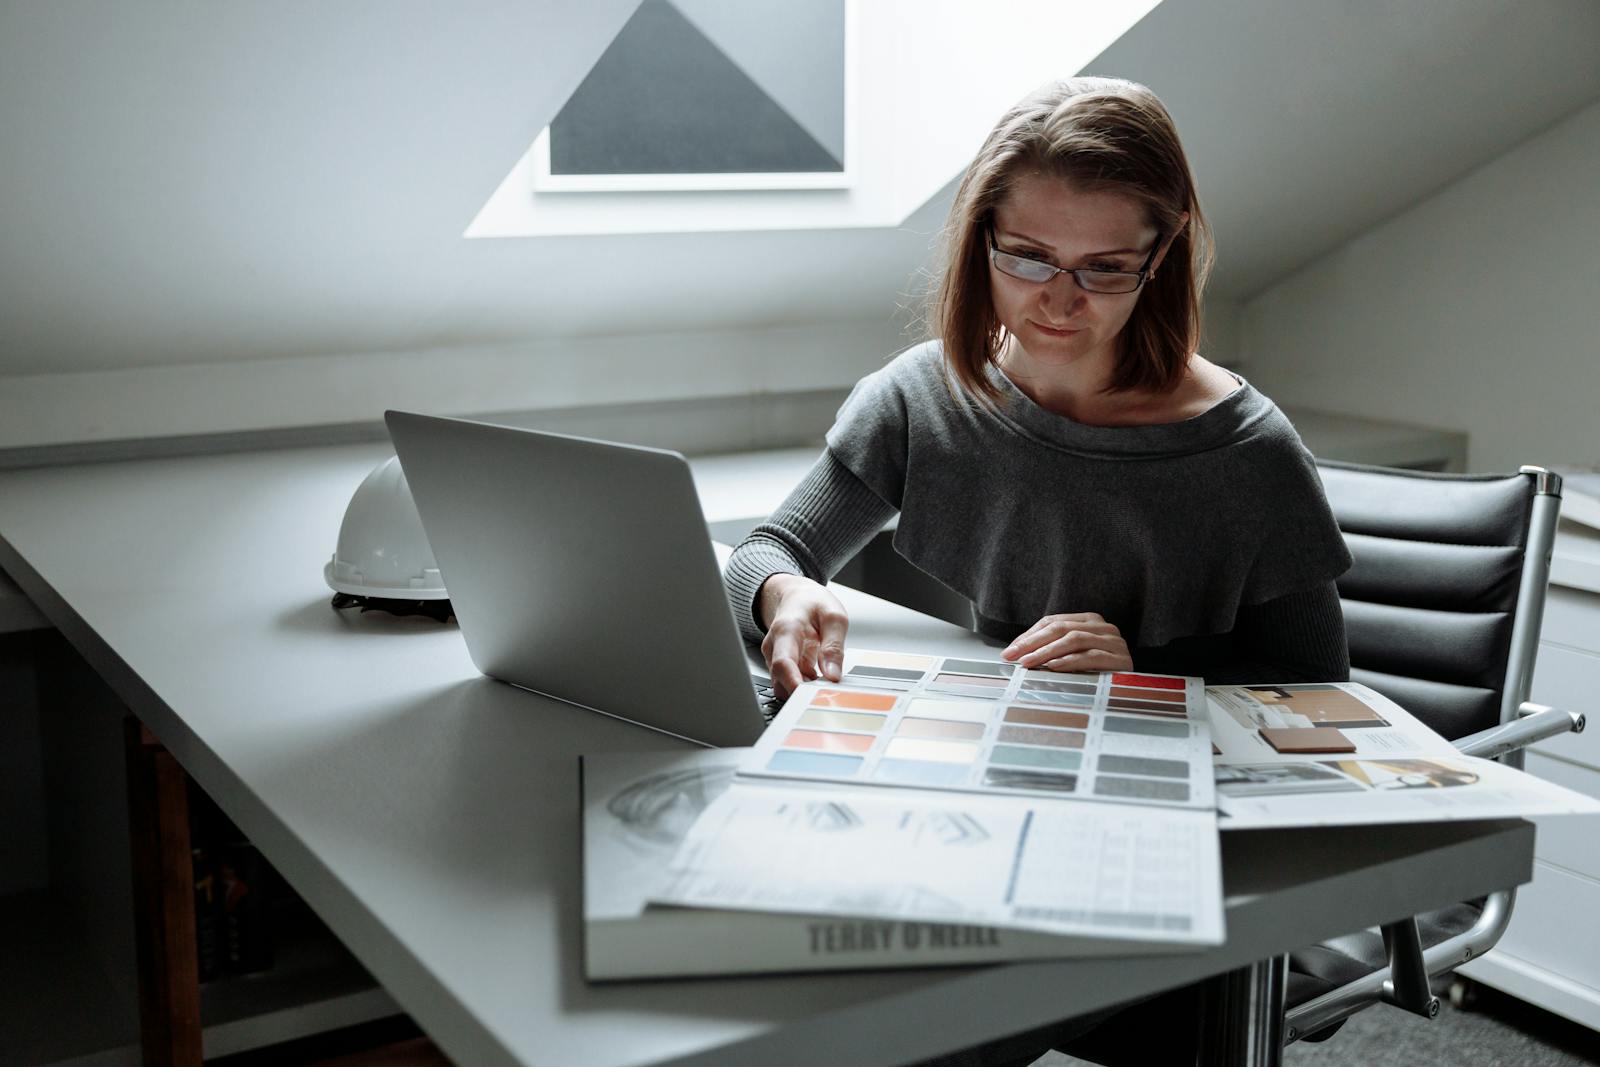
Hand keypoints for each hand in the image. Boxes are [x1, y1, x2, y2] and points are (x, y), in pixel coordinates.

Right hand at [758, 574, 848, 696]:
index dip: (794, 683)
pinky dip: (803, 685)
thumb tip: (833, 676)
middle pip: (779, 679)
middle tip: (825, 693)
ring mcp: (773, 656)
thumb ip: (834, 647)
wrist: (796, 596)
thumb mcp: (834, 617)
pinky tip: (817, 679)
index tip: (808, 696)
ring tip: (824, 682)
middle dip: (800, 692)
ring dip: (803, 689)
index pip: (783, 663)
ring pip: (782, 684)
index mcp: (786, 630)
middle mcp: (774, 645)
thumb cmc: (812, 603)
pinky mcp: (778, 664)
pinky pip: (787, 682)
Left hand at [999, 612, 1132, 672]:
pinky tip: (1053, 667)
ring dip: (1047, 652)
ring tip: (1028, 663)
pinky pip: (1091, 657)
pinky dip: (1070, 661)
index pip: (1053, 622)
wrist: (1137, 690)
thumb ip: (1053, 648)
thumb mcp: (1074, 655)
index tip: (1009, 651)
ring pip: (1074, 640)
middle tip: (1013, 656)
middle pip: (1061, 628)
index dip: (1029, 635)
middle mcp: (1104, 627)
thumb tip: (1018, 653)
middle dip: (1033, 643)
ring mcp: (1114, 642)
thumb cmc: (1099, 672)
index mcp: (1090, 621)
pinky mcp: (1122, 659)